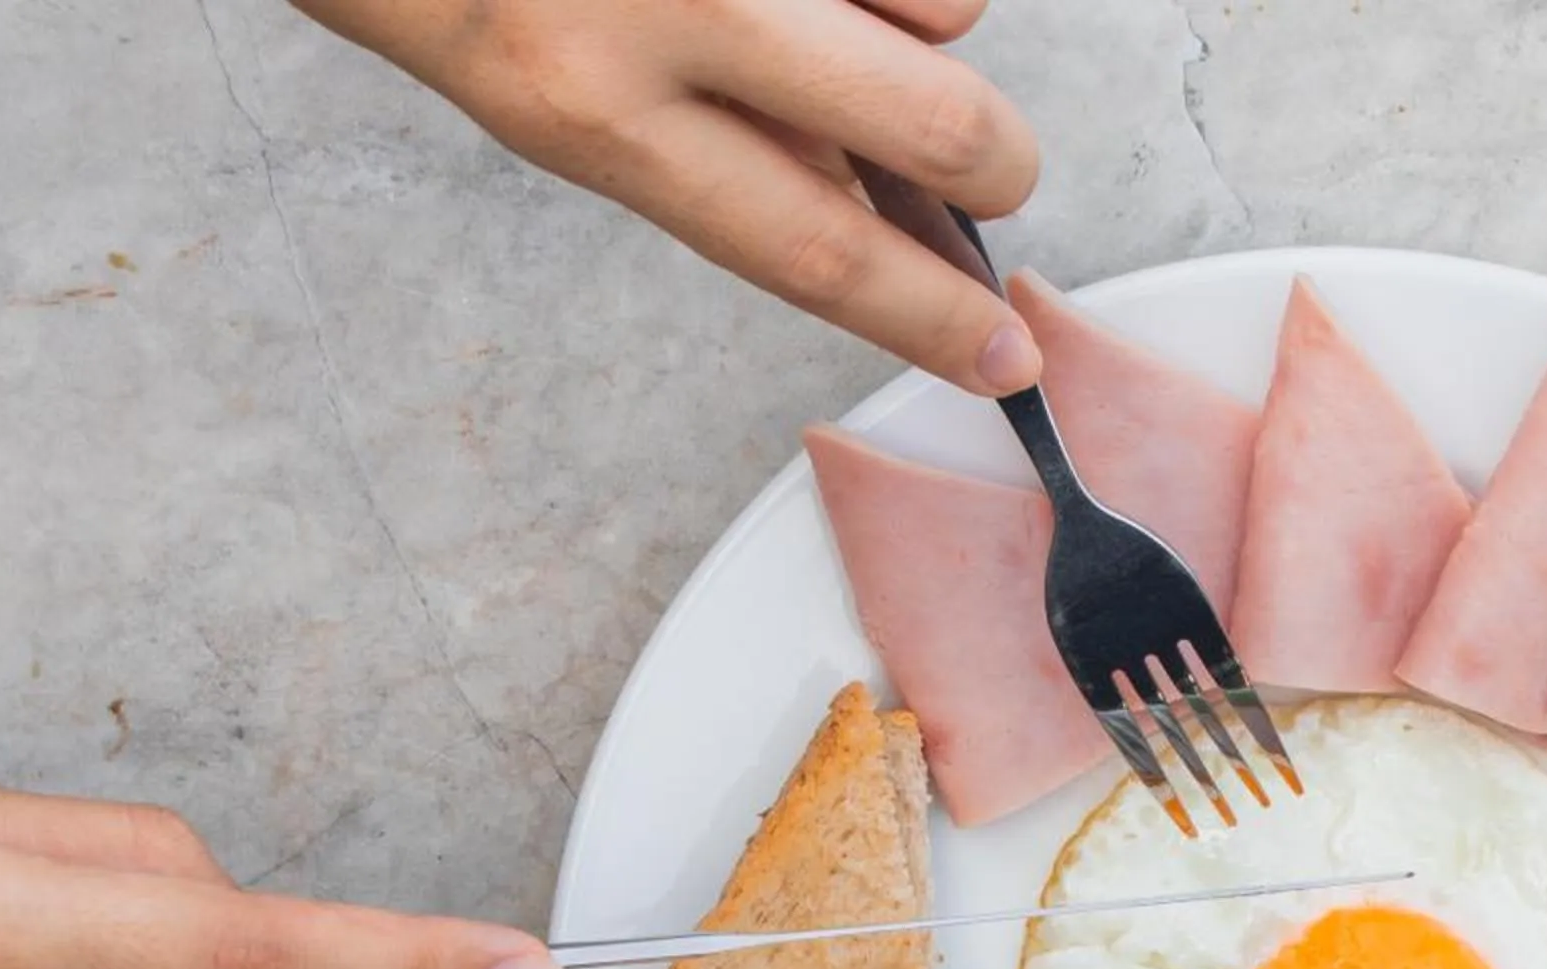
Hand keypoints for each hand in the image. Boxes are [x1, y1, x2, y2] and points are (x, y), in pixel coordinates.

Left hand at [291, 0, 1043, 393]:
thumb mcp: (545, 93)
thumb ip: (711, 148)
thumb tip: (868, 200)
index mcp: (591, 108)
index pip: (811, 251)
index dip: (929, 317)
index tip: (1001, 355)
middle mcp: (669, 6)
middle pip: (940, 126)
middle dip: (998, 163)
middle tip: (988, 169)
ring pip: (948, 4)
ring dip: (923, 17)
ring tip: (831, 3)